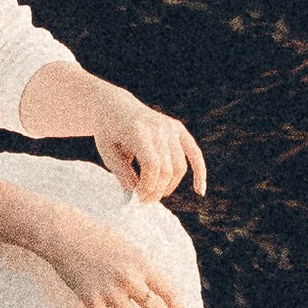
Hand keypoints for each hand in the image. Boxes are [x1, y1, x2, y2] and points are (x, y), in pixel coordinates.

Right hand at [45, 207, 188, 307]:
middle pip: (154, 307)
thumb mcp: (127, 247)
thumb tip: (154, 286)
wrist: (66, 234)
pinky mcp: (91, 298)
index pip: (168, 289)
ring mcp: (110, 289)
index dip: (178, 307)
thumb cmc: (98, 236)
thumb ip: (140, 267)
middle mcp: (129, 277)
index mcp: (141, 262)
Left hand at [88, 87, 207, 204]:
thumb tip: (137, 194)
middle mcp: (158, 126)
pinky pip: (194, 152)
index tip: (136, 196)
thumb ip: (122, 174)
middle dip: (156, 190)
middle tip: (143, 200)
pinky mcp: (178, 128)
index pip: (152, 164)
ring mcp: (170, 126)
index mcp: (138, 130)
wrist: (115, 106)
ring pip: (180, 166)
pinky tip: (199, 191)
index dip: (147, 185)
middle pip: (167, 169)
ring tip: (155, 194)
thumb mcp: (108, 152)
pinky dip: (199, 171)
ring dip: (169, 186)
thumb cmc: (109, 131)